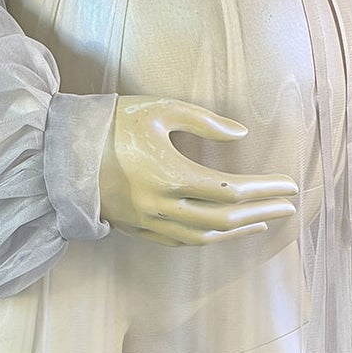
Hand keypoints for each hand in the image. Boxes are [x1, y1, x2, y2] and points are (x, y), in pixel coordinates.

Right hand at [98, 96, 297, 246]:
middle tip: (289, 205)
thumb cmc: (111, 125)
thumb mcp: (159, 110)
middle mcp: (164, 206)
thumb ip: (203, 120)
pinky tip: (225, 231)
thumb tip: (240, 133)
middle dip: (262, 211)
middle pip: (225, 218)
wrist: (62, 154)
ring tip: (264, 220)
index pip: (232, 190)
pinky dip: (211, 238)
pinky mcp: (138, 229)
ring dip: (240, 230)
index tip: (289, 183)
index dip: (265, 189)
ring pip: (206, 237)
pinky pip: (183, 242)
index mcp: (171, 175)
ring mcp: (150, 222)